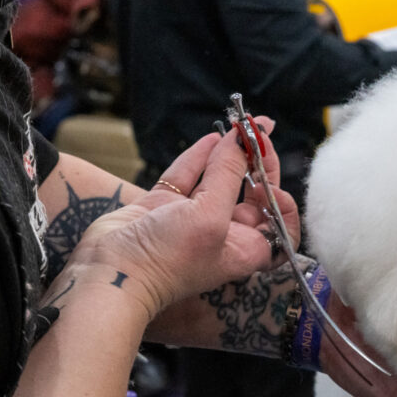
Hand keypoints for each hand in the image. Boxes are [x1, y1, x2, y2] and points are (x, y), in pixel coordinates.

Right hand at [66, 116, 296, 317]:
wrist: (112, 272)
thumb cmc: (170, 258)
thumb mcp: (210, 216)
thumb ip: (228, 175)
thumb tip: (242, 140)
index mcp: (244, 248)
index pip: (278, 226)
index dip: (283, 204)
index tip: (273, 182)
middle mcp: (224, 234)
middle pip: (252, 196)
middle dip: (260, 164)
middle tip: (262, 131)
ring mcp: (193, 218)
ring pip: (220, 180)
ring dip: (231, 153)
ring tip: (243, 124)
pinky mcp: (164, 206)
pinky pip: (189, 175)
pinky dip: (200, 156)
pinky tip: (214, 136)